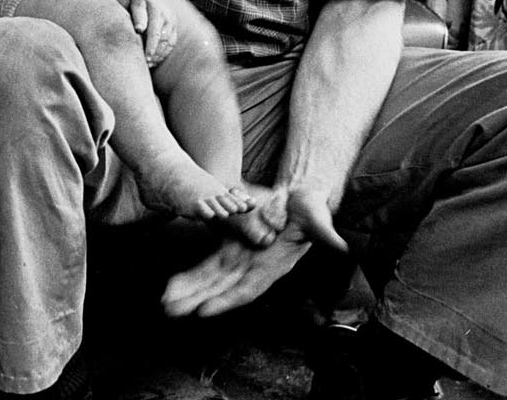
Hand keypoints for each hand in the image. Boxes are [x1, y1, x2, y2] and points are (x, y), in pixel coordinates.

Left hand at [130, 0, 177, 63]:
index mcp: (158, 13)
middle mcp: (168, 19)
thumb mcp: (137, 4)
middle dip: (156, 54)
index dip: (152, 46)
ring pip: (169, 44)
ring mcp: (173, 25)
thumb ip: (138, 16)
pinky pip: (172, 43)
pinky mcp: (174, 29)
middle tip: (147, 64)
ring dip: (161, 55)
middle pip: (164, 40)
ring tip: (151, 64)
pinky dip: (165, 53)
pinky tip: (157, 59)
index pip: (156, 32)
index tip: (147, 57)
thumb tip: (138, 29)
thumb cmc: (143, 0)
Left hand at [160, 184, 344, 317]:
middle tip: (171, 309)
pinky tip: (173, 286)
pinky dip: (191, 277)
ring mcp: (241, 261)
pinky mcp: (230, 249)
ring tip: (165, 303)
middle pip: (221, 289)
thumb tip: (341, 246)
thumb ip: (326, 233)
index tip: (205, 309)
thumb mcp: (317, 217)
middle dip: (196, 300)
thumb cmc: (309, 209)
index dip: (226, 299)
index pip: (246, 288)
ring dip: (188, 292)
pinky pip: (208, 267)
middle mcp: (254, 269)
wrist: (299, 199)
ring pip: (210, 281)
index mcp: (273, 266)